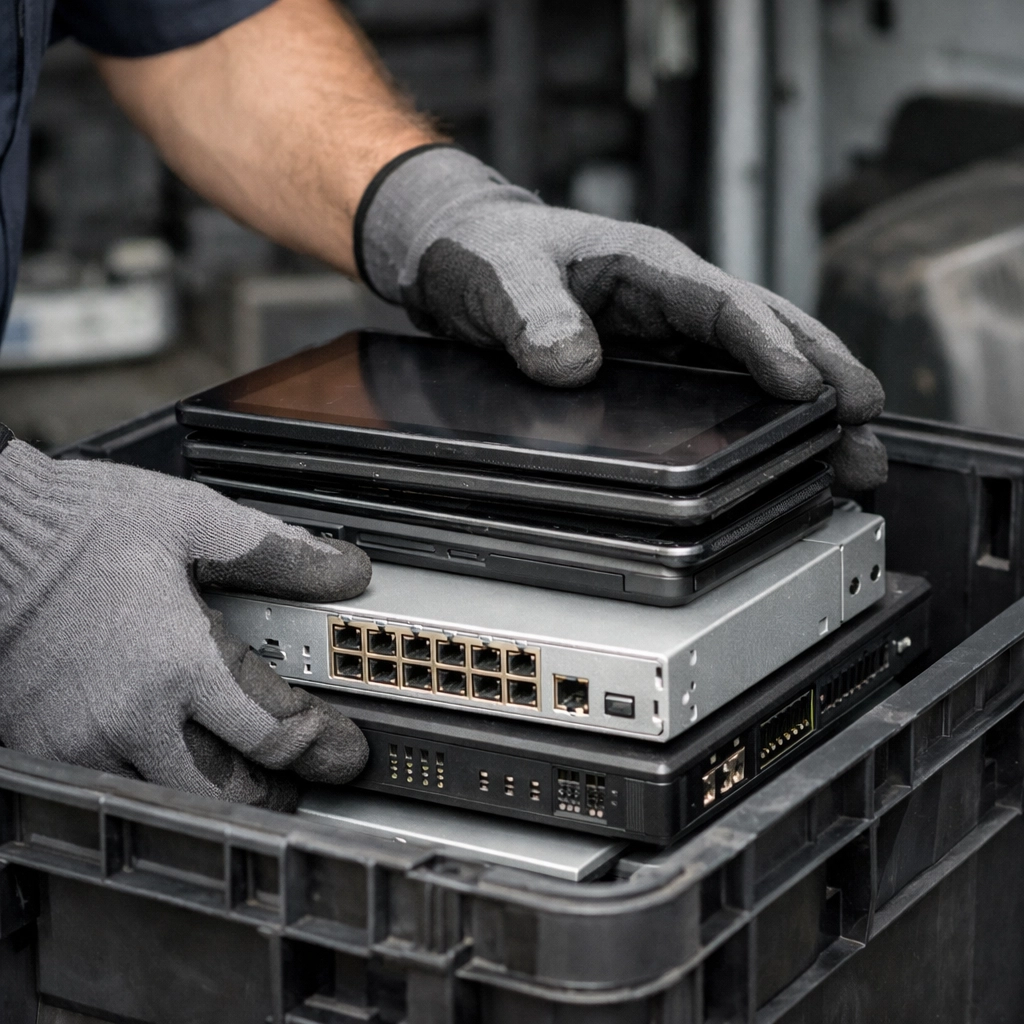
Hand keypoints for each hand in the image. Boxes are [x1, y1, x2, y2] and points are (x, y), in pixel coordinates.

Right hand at [0, 433, 371, 809]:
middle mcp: (130, 715)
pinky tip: (175, 756)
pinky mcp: (43, 747)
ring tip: (244, 772)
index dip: (325, 748)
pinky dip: (157, 785)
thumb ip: (279, 553)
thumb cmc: (81, 525)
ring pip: (171, 806)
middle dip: (278, 793)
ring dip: (219, 798)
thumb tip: (345, 570)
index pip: (274, 733)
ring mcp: (81, 741)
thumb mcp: (194, 519)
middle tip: (303, 776)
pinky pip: (115, 790)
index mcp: (177, 659)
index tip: (347, 752)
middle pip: (228, 795)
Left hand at [357, 145, 886, 489]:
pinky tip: (780, 459)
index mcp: (648, 265)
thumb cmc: (483, 250)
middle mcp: (671, 300)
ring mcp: (668, 334)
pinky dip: (755, 422)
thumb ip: (530, 312)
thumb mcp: (497, 274)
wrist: (462, 252)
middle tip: (870, 431)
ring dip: (804, 412)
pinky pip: (717, 392)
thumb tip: (572, 362)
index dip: (772, 345)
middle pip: (768, 333)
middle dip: (824, 377)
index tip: (809, 388)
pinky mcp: (654, 364)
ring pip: (753, 368)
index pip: (727, 304)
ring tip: (851, 461)